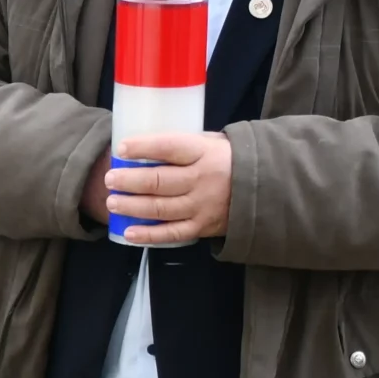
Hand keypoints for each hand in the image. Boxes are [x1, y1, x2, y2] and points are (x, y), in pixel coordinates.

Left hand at [106, 131, 231, 242]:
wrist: (268, 187)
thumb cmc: (229, 159)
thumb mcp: (213, 143)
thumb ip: (184, 144)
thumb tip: (143, 145)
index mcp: (205, 153)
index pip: (170, 147)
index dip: (143, 147)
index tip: (121, 148)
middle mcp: (204, 180)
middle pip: (159, 181)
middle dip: (130, 181)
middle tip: (110, 179)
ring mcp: (203, 206)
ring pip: (161, 208)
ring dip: (132, 206)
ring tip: (112, 202)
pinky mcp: (204, 227)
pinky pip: (173, 233)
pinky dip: (149, 234)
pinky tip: (128, 232)